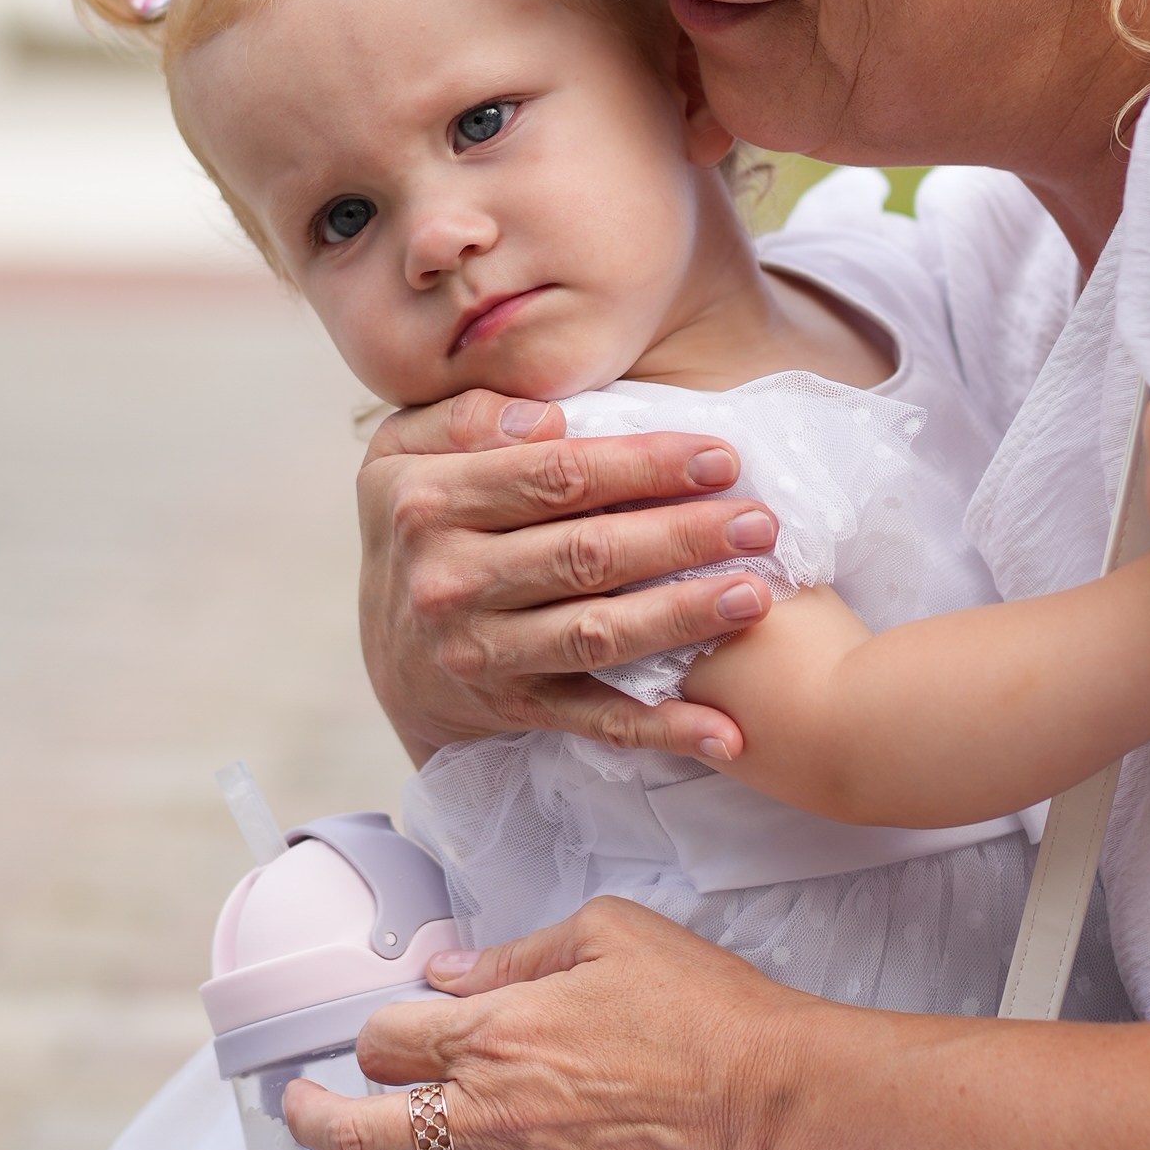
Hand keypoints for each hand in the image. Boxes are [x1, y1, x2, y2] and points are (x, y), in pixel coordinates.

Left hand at [263, 899, 813, 1149]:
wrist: (776, 1098)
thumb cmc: (702, 1007)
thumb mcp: (608, 934)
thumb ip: (516, 954)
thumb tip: (449, 971)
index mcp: (496, 1030)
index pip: (387, 1039)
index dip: (378, 1033)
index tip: (394, 1032)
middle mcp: (490, 1111)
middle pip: (363, 1126)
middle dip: (314, 1119)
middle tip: (293, 1115)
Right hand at [357, 389, 779, 763]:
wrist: (388, 655)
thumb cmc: (419, 528)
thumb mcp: (404, 453)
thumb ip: (466, 417)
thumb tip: (546, 417)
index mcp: (430, 502)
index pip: (556, 475)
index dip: (644, 465)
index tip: (720, 457)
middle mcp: (452, 580)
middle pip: (587, 554)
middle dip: (683, 536)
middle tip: (761, 523)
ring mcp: (480, 652)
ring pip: (597, 634)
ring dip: (683, 617)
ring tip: (757, 596)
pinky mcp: (511, 709)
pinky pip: (594, 721)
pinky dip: (661, 730)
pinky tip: (724, 732)